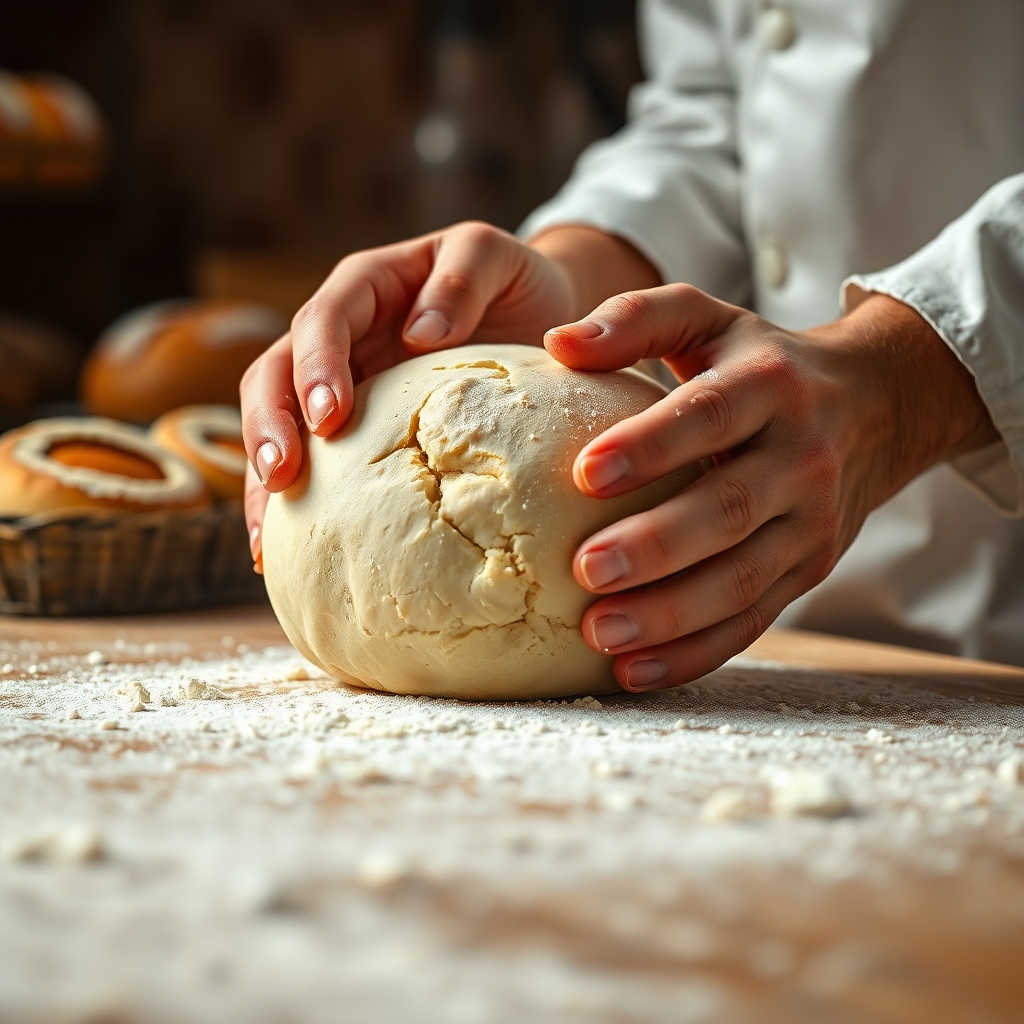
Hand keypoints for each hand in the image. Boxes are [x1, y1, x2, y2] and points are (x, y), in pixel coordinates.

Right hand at [240, 222, 578, 565]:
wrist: (536, 312)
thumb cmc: (517, 282)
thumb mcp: (495, 257)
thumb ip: (462, 279)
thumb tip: (419, 335)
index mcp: (365, 288)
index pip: (323, 320)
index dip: (316, 366)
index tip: (330, 418)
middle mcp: (340, 336)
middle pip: (275, 372)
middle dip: (270, 424)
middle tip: (281, 475)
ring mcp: (341, 382)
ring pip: (279, 423)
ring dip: (263, 476)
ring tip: (266, 534)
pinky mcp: (354, 428)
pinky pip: (312, 463)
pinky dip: (290, 505)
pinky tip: (280, 551)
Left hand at [545, 285, 998, 691]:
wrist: (876, 407)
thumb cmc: (761, 363)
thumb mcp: (708, 320)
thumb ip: (637, 319)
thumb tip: (557, 343)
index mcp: (769, 387)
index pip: (709, 416)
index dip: (651, 446)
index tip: (585, 473)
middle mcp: (800, 457)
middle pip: (729, 509)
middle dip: (657, 545)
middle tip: (585, 571)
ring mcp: (810, 523)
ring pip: (742, 579)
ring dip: (671, 615)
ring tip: (599, 634)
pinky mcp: (807, 570)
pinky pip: (752, 620)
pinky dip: (696, 653)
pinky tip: (635, 672)